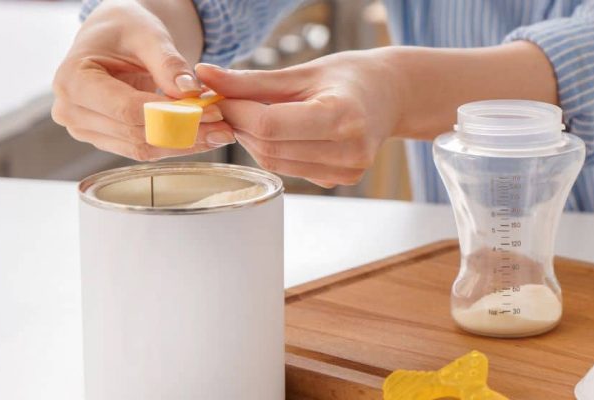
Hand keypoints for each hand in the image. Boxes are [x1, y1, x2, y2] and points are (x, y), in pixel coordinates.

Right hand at [51, 0, 234, 160]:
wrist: (114, 35)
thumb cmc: (126, 29)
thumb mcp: (148, 36)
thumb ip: (169, 64)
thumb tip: (191, 93)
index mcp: (73, 80)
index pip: (127, 110)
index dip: (172, 115)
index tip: (211, 112)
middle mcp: (71, 111)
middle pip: (135, 134)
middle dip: (184, 132)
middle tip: (225, 127)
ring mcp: (85, 130)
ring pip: (141, 148)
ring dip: (184, 144)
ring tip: (220, 132)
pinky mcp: (104, 139)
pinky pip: (143, 148)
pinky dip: (175, 143)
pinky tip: (204, 135)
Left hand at [195, 49, 402, 187]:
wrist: (390, 95)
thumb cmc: (348, 77)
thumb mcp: (300, 72)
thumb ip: (251, 81)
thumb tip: (203, 75)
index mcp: (342, 116)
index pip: (270, 125)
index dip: (237, 113)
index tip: (222, 97)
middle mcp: (350, 149)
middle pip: (270, 149)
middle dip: (241, 127)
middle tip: (232, 105)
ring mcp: (348, 171)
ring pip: (277, 165)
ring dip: (255, 142)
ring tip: (256, 116)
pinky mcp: (341, 181)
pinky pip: (291, 172)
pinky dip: (276, 152)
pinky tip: (281, 133)